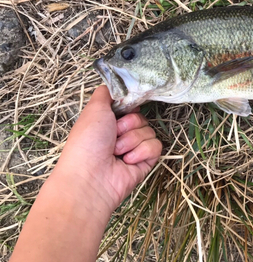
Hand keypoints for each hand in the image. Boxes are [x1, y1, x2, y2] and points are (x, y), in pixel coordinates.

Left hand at [53, 85, 161, 212]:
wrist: (91, 178)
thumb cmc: (87, 143)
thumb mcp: (93, 109)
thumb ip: (106, 93)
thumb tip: (116, 83)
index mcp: (109, 121)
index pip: (131, 106)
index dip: (128, 107)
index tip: (122, 110)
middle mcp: (121, 134)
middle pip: (141, 117)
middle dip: (128, 125)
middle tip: (114, 135)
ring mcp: (134, 148)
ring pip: (149, 131)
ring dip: (132, 140)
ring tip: (117, 152)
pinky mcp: (145, 161)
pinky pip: (155, 146)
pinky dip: (141, 152)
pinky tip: (127, 161)